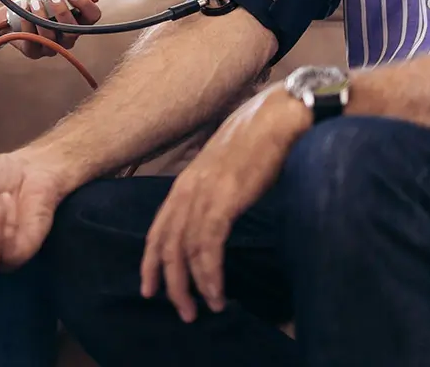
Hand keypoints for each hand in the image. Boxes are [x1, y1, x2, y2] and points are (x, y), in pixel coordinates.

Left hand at [0, 0, 101, 58]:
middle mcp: (68, 36)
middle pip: (74, 31)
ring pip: (52, 38)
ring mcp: (51, 46)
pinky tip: (24, 9)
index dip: (85, 5)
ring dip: (42, 18)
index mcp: (79, 20)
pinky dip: (27, 25)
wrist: (11, 3)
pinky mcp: (33, 51)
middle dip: (63, 13)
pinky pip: (33, 43)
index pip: (93, 16)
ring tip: (34, 3)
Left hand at [140, 85, 310, 322]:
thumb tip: (220, 213)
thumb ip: (217, 190)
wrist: (279, 117)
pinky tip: (217, 291)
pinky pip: (208, 245)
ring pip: (184, 249)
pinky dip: (210, 273)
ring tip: (205, 307)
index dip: (151, 260)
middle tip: (182, 311)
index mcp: (187, 180)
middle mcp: (188, 187)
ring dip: (193, 284)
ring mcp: (204, 192)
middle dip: (169, 282)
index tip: (150, 287)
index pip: (159, 227)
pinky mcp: (224, 198)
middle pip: (166, 243)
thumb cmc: (260, 139)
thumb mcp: (227, 167)